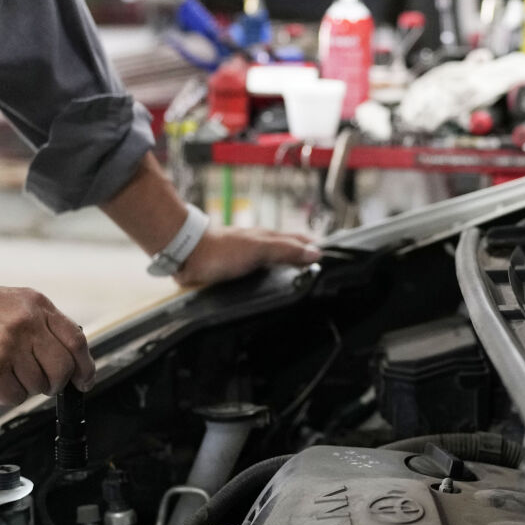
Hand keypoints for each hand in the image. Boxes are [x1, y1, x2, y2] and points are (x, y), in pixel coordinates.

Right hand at [0, 283, 94, 404]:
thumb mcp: (16, 304)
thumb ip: (44, 325)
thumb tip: (72, 359)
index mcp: (37, 305)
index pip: (76, 341)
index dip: (85, 366)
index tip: (84, 380)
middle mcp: (26, 323)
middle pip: (62, 369)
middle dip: (55, 384)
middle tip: (44, 385)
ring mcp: (9, 345)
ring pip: (37, 386)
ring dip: (24, 388)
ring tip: (4, 373)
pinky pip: (13, 396)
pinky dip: (4, 395)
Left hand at [174, 225, 320, 288]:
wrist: (188, 255)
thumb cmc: (220, 250)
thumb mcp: (259, 249)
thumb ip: (286, 250)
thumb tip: (315, 253)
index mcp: (271, 238)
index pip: (303, 241)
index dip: (319, 249)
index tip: (336, 258)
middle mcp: (263, 246)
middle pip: (292, 252)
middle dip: (308, 259)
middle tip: (324, 271)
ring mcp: (250, 258)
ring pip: (277, 263)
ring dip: (291, 269)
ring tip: (304, 280)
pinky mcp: (238, 270)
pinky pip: (262, 275)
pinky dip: (273, 279)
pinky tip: (273, 287)